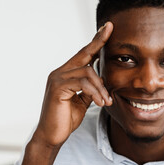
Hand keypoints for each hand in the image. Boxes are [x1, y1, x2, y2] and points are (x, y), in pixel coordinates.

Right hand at [33, 22, 112, 147]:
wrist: (53, 136)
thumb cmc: (66, 118)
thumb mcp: (83, 100)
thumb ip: (90, 88)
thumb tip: (103, 77)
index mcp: (67, 74)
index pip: (84, 54)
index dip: (95, 41)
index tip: (107, 28)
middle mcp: (60, 72)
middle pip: (83, 53)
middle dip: (98, 41)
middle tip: (110, 29)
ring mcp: (57, 78)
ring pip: (87, 72)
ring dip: (101, 87)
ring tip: (106, 101)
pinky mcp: (57, 88)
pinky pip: (82, 84)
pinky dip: (95, 92)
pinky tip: (100, 102)